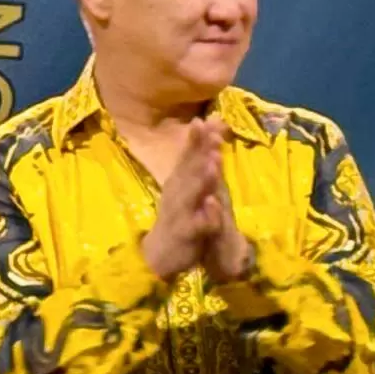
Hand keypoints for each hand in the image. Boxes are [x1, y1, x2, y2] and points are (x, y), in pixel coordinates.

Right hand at [138, 119, 235, 282]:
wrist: (160, 253)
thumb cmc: (180, 215)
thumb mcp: (190, 185)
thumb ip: (199, 157)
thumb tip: (210, 122)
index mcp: (179, 180)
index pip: (188, 156)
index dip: (197, 139)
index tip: (208, 120)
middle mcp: (176, 192)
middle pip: (189, 171)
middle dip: (201, 153)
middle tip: (214, 136)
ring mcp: (179, 213)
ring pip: (190, 195)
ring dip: (201, 180)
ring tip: (212, 165)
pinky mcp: (184, 234)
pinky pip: (196, 225)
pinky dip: (205, 215)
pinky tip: (212, 206)